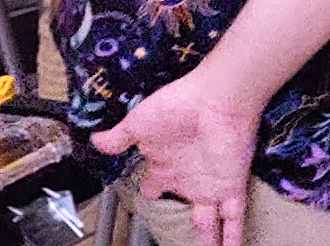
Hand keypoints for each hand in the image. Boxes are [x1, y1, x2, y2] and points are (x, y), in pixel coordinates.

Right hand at [97, 71, 261, 245]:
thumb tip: (95, 141)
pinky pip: (233, 219)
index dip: (148, 194)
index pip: (152, 188)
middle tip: (175, 238)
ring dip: (208, 241)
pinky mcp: (231, 186)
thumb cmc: (178, 105)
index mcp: (164, 166)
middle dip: (177, 225)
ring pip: (208, 223)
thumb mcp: (137, 124)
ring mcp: (209, 185)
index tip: (146, 199)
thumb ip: (118, 139)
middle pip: (180, 209)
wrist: (216, 97)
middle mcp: (187, 179)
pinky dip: (234, 236)